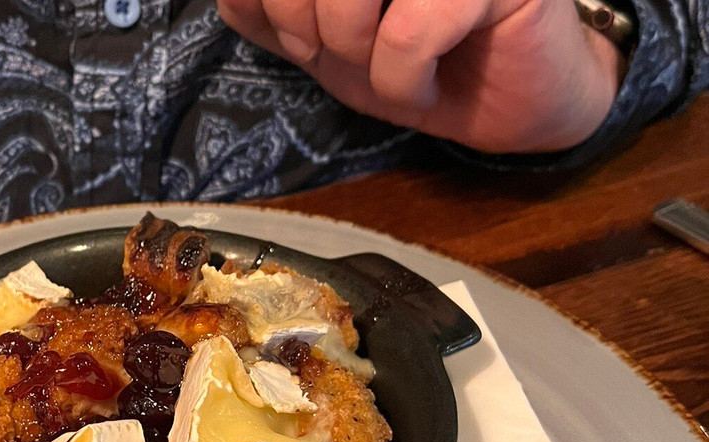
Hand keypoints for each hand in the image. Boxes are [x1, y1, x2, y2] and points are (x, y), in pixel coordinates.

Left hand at [217, 0, 625, 152]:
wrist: (504, 101)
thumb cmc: (416, 58)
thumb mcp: (320, 39)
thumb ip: (266, 10)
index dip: (272, 5)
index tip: (303, 37)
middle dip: (303, 25)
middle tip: (343, 53)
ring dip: (352, 51)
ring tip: (388, 67)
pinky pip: (409, 33)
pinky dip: (403, 80)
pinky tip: (428, 83)